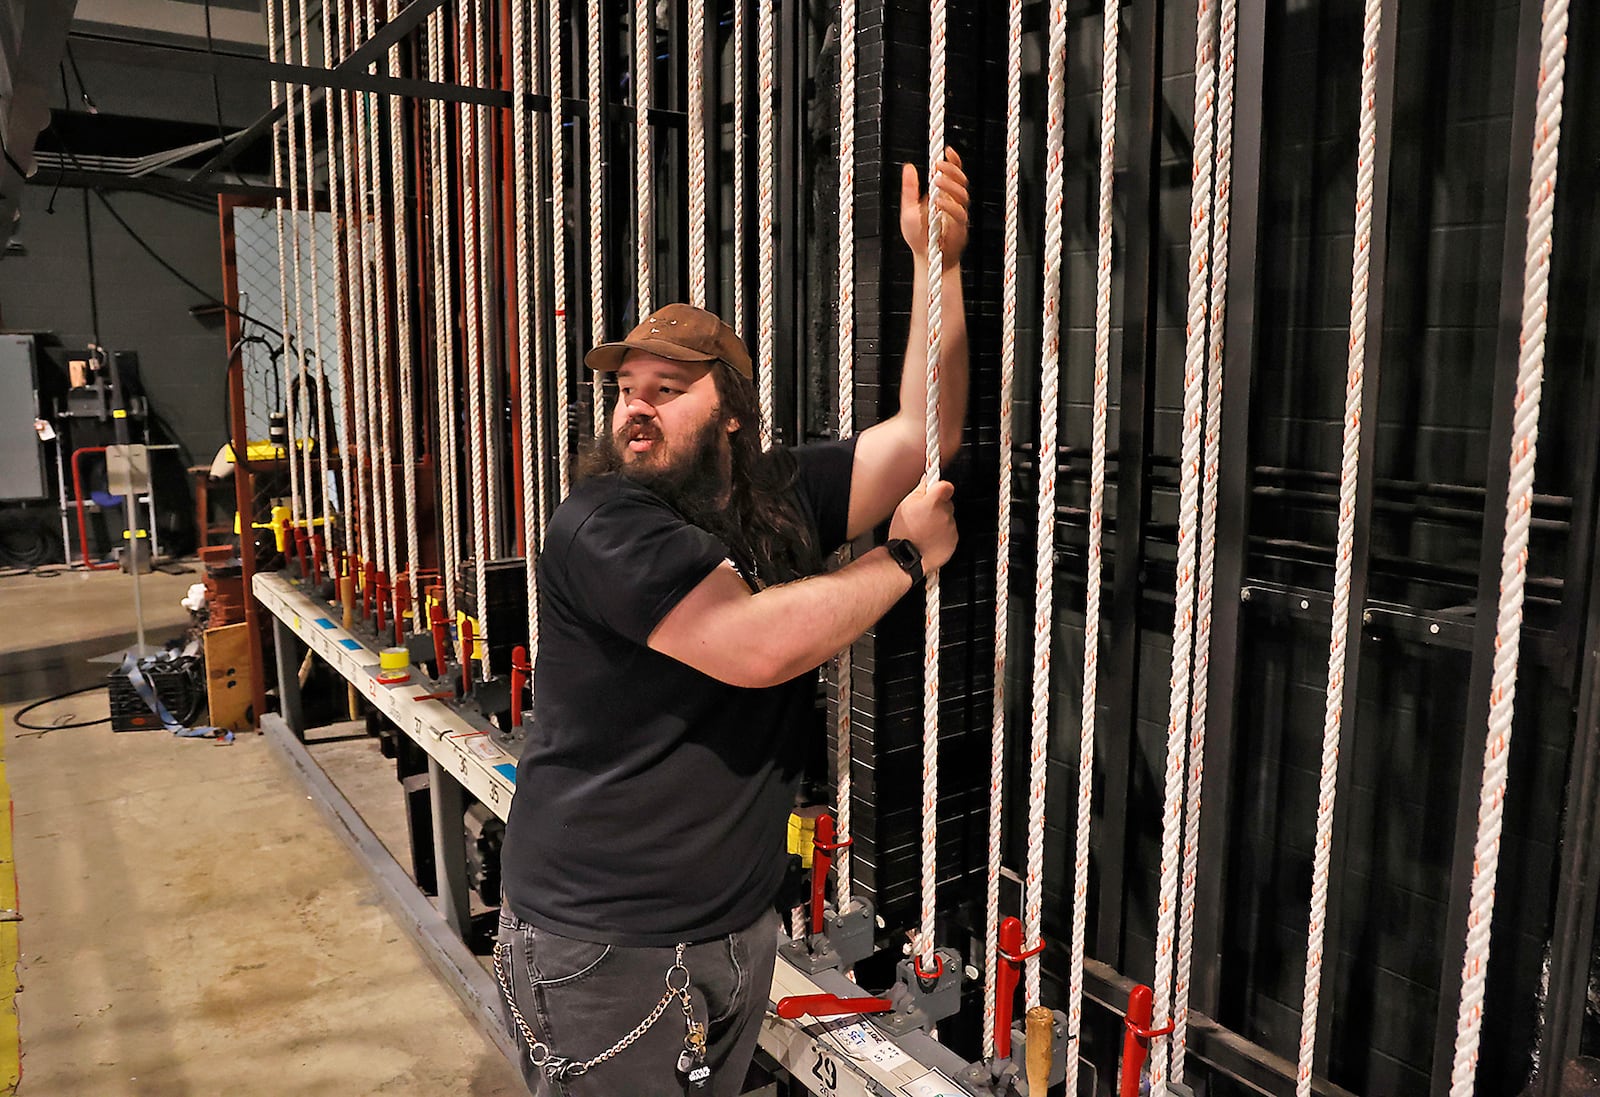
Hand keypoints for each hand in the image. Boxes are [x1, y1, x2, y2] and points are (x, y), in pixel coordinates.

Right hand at [888, 480, 957, 573]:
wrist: (907, 558)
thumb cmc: (904, 532)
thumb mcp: (905, 505)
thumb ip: (920, 490)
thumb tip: (927, 481)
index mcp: (934, 502)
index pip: (947, 486)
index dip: (941, 487)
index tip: (936, 491)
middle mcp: (945, 514)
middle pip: (947, 502)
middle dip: (937, 506)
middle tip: (923, 515)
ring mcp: (951, 528)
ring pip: (948, 518)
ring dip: (939, 521)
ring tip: (924, 529)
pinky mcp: (954, 541)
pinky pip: (950, 532)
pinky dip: (942, 534)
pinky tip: (929, 538)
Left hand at [899, 147, 968, 268]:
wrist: (926, 259)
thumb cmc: (918, 236)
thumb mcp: (908, 209)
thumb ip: (909, 189)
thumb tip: (908, 166)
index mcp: (943, 195)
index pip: (953, 174)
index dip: (954, 162)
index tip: (948, 151)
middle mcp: (953, 202)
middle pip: (961, 180)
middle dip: (952, 170)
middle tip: (938, 165)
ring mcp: (958, 214)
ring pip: (963, 194)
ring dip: (950, 185)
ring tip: (936, 181)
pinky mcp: (960, 228)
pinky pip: (959, 213)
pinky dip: (949, 206)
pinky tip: (938, 202)